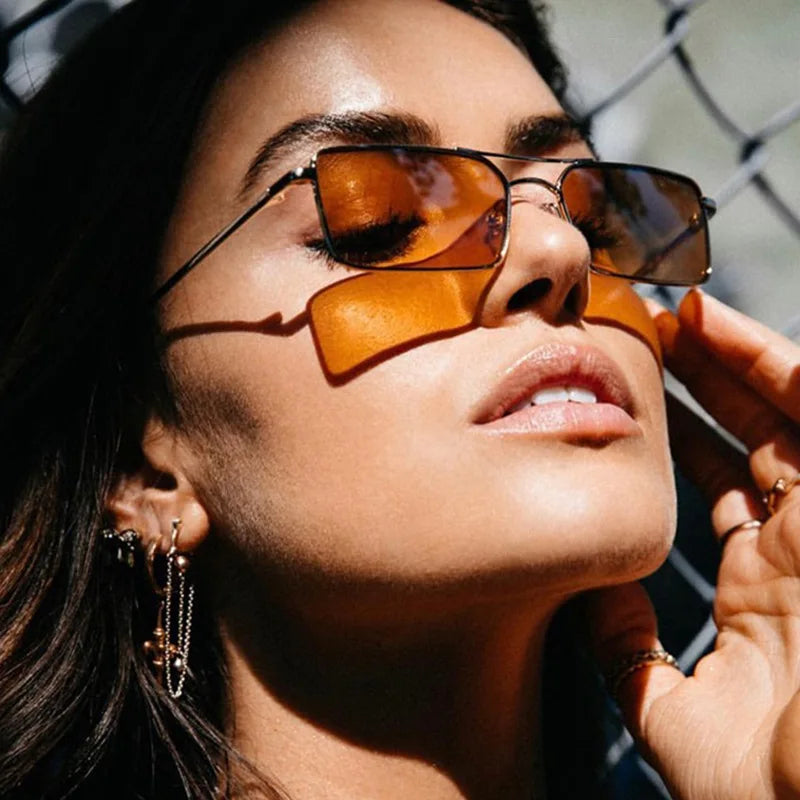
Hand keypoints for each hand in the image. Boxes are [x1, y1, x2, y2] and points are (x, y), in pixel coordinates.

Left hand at [587, 289, 799, 799]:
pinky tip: (736, 329)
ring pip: (795, 416)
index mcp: (767, 586)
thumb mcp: (672, 713)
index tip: (640, 392)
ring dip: (747, 358)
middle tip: (659, 332)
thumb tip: (584, 594)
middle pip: (761, 437)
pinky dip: (786, 371)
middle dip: (716, 380)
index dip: (688, 434)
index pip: (728, 485)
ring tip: (689, 312)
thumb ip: (626, 655)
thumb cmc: (765, 790)